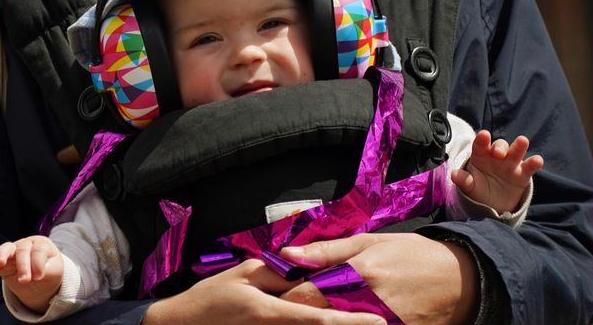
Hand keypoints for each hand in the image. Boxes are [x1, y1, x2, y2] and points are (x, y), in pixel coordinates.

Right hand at [0, 235, 63, 312]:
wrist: (40, 280)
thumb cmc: (50, 271)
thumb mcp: (54, 271)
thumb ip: (47, 270)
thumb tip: (35, 274)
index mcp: (41, 244)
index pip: (39, 250)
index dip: (38, 263)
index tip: (39, 277)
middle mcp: (26, 244)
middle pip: (22, 250)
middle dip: (23, 266)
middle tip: (25, 281)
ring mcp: (13, 252)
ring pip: (6, 248)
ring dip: (2, 256)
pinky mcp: (1, 262)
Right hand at [143, 259, 386, 324]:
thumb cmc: (212, 298)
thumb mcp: (244, 275)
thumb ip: (278, 274)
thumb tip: (309, 272)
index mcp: (269, 312)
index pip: (318, 319)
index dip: (350, 323)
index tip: (378, 322)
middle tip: (380, 320)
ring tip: (359, 321)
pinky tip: (330, 322)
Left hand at [278, 233, 477, 324]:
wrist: (462, 281)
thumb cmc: (412, 256)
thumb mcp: (370, 243)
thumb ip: (326, 251)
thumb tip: (286, 254)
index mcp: (355, 277)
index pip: (302, 295)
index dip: (280, 296)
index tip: (265, 293)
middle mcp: (364, 306)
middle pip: (313, 318)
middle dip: (293, 313)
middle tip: (280, 308)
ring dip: (316, 320)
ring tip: (306, 312)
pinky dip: (342, 324)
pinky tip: (340, 317)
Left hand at [452, 130, 542, 212]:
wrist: (492, 203)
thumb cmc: (478, 189)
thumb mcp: (469, 186)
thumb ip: (464, 180)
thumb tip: (453, 175)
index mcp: (481, 156)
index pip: (480, 145)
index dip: (482, 140)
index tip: (484, 135)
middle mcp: (496, 157)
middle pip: (500, 146)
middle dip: (500, 147)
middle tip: (499, 153)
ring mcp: (511, 164)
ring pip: (516, 151)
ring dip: (519, 146)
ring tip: (522, 141)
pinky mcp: (523, 174)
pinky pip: (529, 166)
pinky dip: (534, 162)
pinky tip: (537, 160)